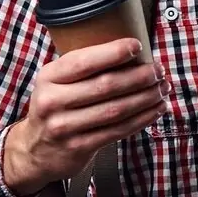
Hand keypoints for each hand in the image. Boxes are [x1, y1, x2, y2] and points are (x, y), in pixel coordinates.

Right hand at [3, 38, 167, 196]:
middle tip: (159, 70)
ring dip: (146, 98)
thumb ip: (84, 69)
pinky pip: (118, 130)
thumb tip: (132, 52)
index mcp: (49, 77)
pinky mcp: (79, 147)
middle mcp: (53, 101)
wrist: (34, 150)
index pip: (83, 61)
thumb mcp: (57, 82)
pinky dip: (142, 119)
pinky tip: (156, 109)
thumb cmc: (56, 107)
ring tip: (163, 89)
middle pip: (105, 85)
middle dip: (139, 76)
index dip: (113, 52)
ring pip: (116, 109)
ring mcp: (65, 126)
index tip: (137, 46)